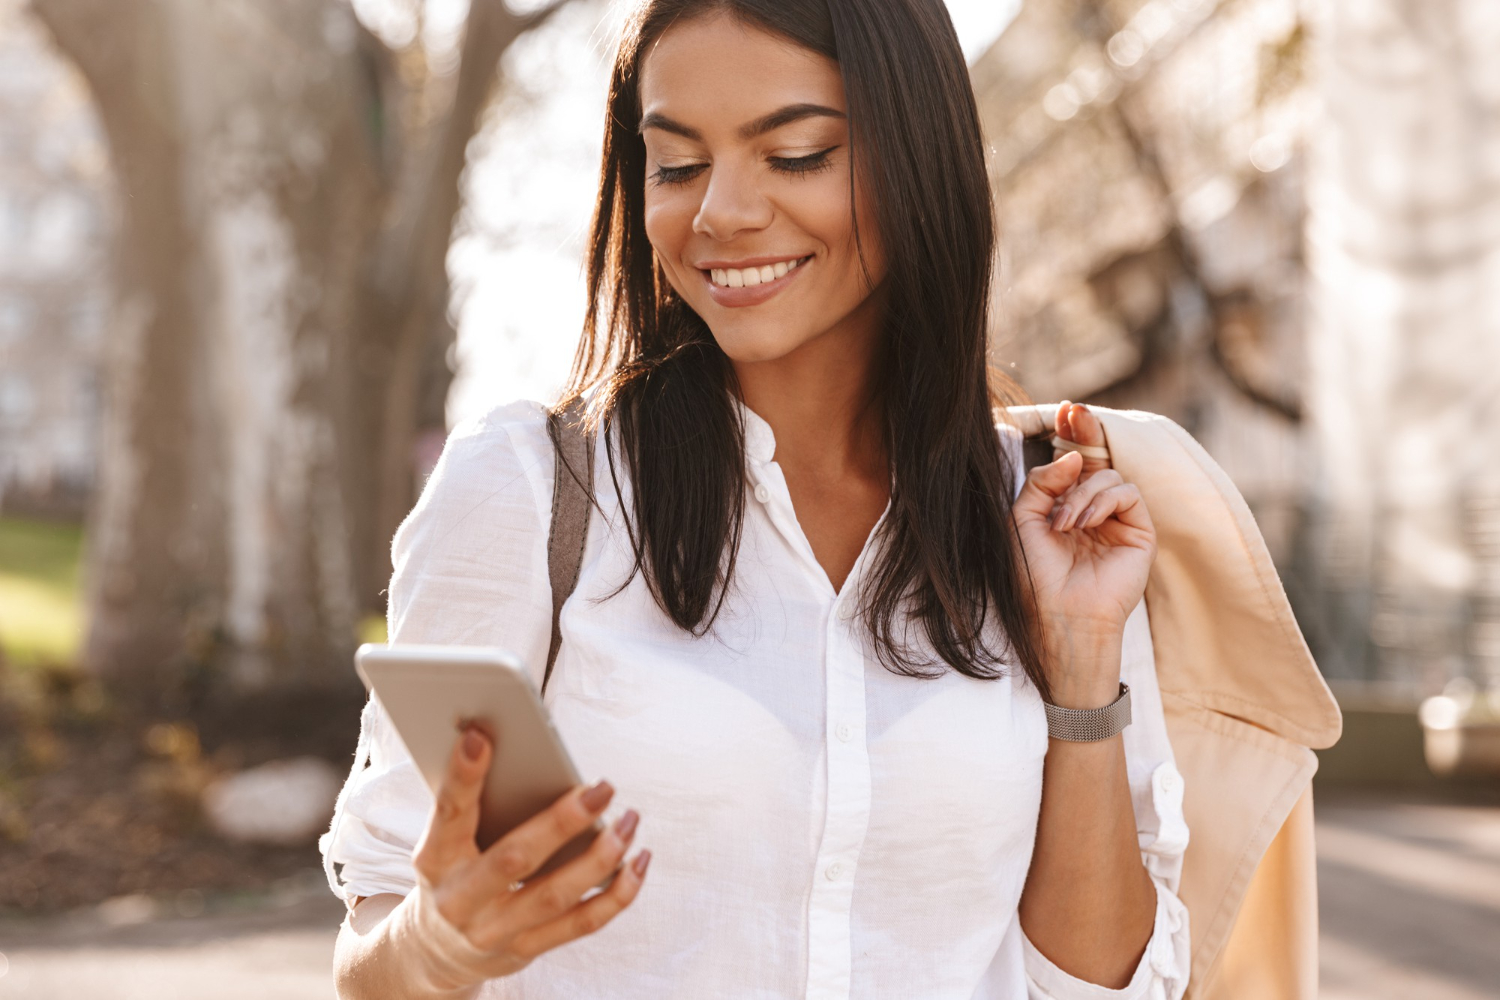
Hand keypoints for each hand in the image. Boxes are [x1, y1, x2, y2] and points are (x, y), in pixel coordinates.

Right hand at [400, 725, 649, 989]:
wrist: (433, 953)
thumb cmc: (450, 874)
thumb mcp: (444, 843)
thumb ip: (476, 807)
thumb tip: (522, 752)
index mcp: (436, 859)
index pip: (449, 813)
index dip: (463, 777)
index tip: (479, 737)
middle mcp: (461, 899)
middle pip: (514, 860)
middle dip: (562, 823)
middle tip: (603, 789)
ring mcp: (494, 930)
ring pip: (556, 896)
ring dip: (602, 857)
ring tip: (630, 821)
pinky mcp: (526, 949)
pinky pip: (581, 924)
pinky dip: (617, 894)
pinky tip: (638, 863)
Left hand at [1011, 401, 1156, 701]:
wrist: (1058, 616)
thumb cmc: (1034, 576)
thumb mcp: (1022, 521)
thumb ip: (1041, 483)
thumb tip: (1071, 456)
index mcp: (1064, 506)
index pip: (1072, 463)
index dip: (1070, 435)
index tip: (1064, 410)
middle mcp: (1092, 510)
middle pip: (1096, 458)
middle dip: (1085, 431)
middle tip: (1073, 411)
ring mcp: (1117, 521)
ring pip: (1108, 476)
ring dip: (1081, 494)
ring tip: (1063, 524)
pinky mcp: (1139, 532)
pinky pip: (1128, 494)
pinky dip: (1102, 502)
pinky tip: (1082, 525)